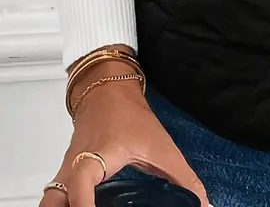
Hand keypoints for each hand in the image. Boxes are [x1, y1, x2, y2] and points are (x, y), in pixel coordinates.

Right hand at [40, 57, 207, 206]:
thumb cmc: (128, 115)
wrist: (107, 91)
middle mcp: (73, 169)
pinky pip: (56, 198)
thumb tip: (202, 201)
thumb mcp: (161, 146)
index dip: (83, 205)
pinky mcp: (65, 177)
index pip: (81, 184)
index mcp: (96, 158)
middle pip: (52, 202)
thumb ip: (182, 176)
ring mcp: (65, 173)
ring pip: (50, 202)